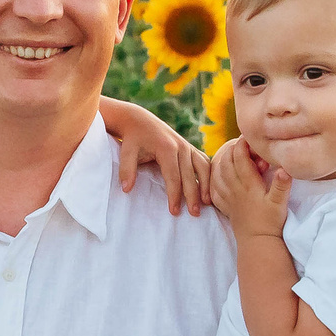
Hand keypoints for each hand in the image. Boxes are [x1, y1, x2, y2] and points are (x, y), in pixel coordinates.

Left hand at [103, 98, 212, 214]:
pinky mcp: (190, 148)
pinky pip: (204, 162)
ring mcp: (187, 146)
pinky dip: (209, 175)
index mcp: (166, 148)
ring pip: (202, 168)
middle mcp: (181, 146)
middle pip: (190, 175)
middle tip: (194, 214)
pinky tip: (210, 189)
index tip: (174, 212)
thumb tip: (126, 189)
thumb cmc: (133, 139)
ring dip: (206, 186)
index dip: (174, 195)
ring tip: (207, 204)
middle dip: (192, 196)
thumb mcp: (126, 151)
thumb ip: (126, 170)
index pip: (173, 177)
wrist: (139, 120)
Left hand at [211, 139, 288, 236]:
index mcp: (249, 185)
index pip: (241, 158)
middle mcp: (236, 189)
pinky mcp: (226, 207)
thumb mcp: (280, 202)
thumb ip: (281, 184)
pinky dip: (214, 179)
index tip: (248, 136)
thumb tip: (284, 168)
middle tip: (239, 143)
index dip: (242, 145)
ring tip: (229, 154)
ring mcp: (229, 198)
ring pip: (218, 174)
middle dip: (231, 150)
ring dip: (222, 162)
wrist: (258, 242)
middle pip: (227, 163)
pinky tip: (217, 175)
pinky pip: (214, 189)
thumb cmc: (271, 222)